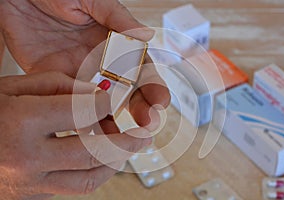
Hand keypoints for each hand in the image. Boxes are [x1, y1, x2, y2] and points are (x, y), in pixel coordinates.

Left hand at [0, 0, 169, 128]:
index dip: (152, 85)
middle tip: (148, 123)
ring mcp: (79, 73)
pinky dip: (80, 118)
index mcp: (114, 42)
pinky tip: (89, 130)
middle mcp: (100, 62)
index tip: (160, 101)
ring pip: (100, 101)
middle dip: (140, 107)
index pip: (141, 67)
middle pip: (126, 90)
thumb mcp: (93, 1)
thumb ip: (118, 20)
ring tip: (119, 136)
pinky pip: (70, 103)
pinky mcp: (55, 80)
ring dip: (112, 119)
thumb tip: (146, 35)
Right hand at [0, 71, 150, 199]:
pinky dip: (93, 174)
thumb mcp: (12, 87)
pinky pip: (72, 188)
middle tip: (145, 136)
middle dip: (128, 142)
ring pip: (89, 180)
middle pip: (95, 152)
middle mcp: (28, 159)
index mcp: (21, 123)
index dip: (105, 103)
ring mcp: (29, 184)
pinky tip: (100, 159)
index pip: (84, 112)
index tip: (112, 99)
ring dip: (115, 164)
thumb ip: (58, 86)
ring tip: (128, 149)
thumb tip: (96, 93)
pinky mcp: (32, 197)